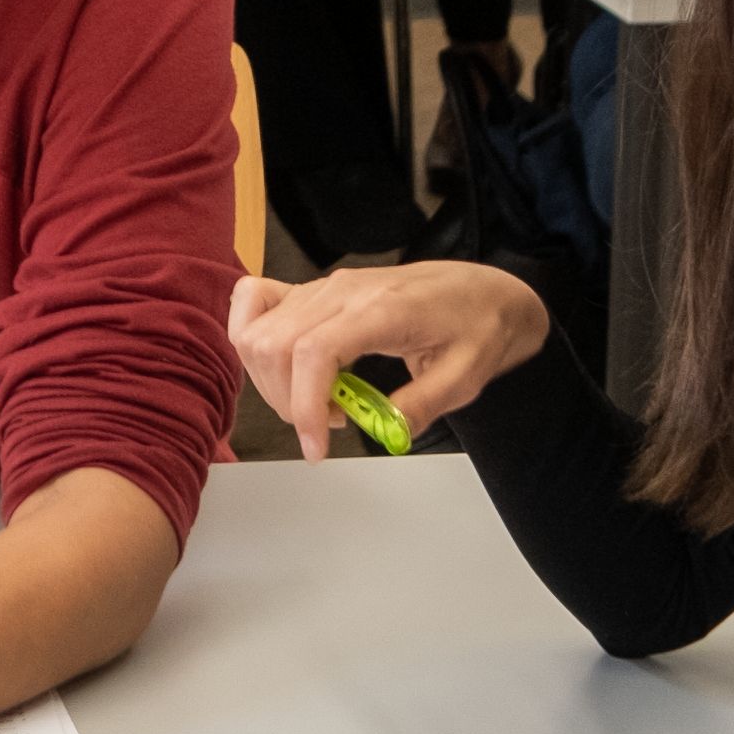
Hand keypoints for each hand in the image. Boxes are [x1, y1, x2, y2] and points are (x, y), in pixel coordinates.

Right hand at [225, 260, 553, 450]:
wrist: (481, 290)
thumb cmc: (476, 325)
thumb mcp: (464, 378)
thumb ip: (420, 406)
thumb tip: (382, 432)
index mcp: (382, 308)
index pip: (314, 352)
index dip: (304, 406)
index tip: (315, 447)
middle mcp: (342, 290)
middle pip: (273, 345)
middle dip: (288, 402)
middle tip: (328, 425)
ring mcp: (322, 286)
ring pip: (258, 332)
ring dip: (273, 381)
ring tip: (319, 399)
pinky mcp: (313, 290)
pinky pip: (254, 303)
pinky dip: (253, 339)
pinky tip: (282, 365)